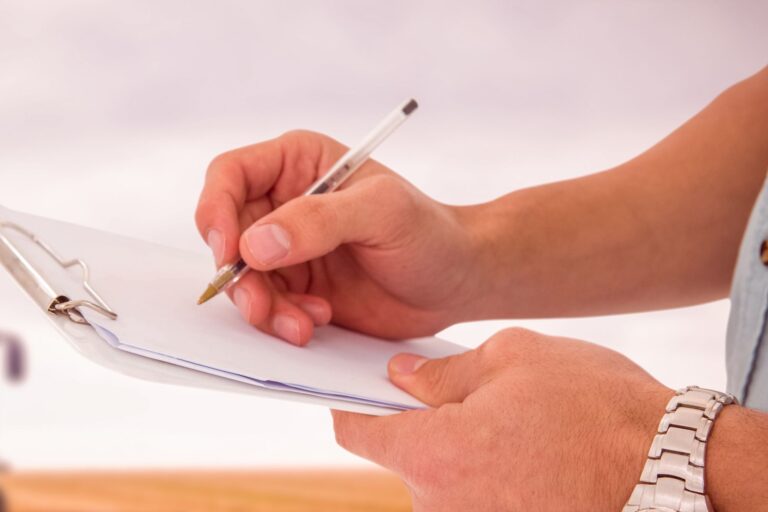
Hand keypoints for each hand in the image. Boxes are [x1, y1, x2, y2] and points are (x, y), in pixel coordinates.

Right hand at [195, 131, 481, 344]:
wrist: (455, 281)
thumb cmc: (430, 232)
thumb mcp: (382, 212)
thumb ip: (319, 220)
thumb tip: (254, 245)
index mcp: (299, 163)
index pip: (230, 175)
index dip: (215, 211)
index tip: (228, 253)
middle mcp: (285, 202)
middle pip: (227, 234)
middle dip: (239, 276)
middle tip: (263, 306)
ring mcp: (289, 247)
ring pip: (241, 277)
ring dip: (262, 306)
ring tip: (303, 324)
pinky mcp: (297, 286)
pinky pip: (265, 305)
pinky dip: (280, 321)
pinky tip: (316, 322)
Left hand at [332, 328, 673, 510]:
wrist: (675, 472)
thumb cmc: (599, 409)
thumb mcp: (515, 358)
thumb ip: (443, 371)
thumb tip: (403, 376)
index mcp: (435, 454)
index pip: (357, 431)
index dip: (354, 401)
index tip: (364, 383)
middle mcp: (443, 506)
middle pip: (403, 455)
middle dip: (423, 421)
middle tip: (464, 389)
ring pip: (443, 477)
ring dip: (462, 448)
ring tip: (510, 420)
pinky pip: (475, 498)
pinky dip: (487, 472)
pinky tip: (526, 449)